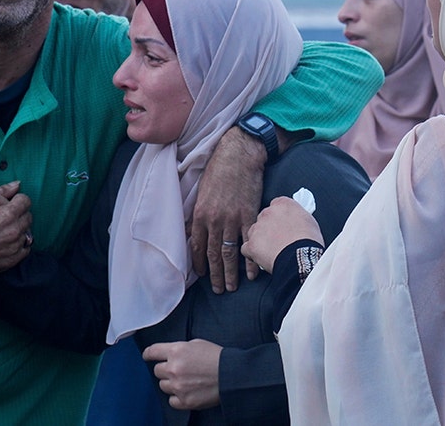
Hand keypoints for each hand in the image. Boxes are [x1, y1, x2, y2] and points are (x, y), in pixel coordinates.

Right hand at [0, 192, 32, 290]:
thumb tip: (18, 184)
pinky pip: (25, 250)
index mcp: (7, 215)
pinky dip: (18, 246)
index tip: (12, 203)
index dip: (17, 201)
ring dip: (19, 231)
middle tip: (9, 217)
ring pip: (27, 233)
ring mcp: (14, 247)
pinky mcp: (12, 260)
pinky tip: (7, 243)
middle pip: (27, 217)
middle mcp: (13, 231)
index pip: (24, 201)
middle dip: (19, 215)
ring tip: (8, 231)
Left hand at [142, 339, 221, 410]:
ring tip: (186, 381)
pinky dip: (177, 397)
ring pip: (163, 386)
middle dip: (166, 369)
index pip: (152, 352)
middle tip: (179, 370)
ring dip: (171, 383)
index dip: (148, 354)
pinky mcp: (184, 401)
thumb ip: (180, 349)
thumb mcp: (197, 343)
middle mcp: (173, 368)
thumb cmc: (217, 357)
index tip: (148, 356)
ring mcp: (178, 386)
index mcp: (176, 351)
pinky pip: (171, 401)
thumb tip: (171, 354)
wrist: (231, 374)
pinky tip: (187, 392)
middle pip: (157, 371)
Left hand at [190, 127, 264, 292]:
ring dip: (231, 273)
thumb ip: (197, 215)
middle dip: (215, 275)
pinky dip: (250, 261)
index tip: (202, 275)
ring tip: (232, 287)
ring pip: (231, 253)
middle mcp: (215, 220)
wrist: (239, 155)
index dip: (199, 264)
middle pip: (214, 255)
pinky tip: (252, 273)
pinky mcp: (250, 216)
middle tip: (218, 290)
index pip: (197, 247)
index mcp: (200, 215)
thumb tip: (192, 233)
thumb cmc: (218, 170)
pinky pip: (249, 243)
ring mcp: (233, 220)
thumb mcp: (201, 192)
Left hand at [242, 196, 322, 273]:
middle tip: (277, 238)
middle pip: (263, 218)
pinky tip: (260, 258)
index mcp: (282, 204)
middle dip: (268, 227)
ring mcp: (257, 228)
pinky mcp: (252, 244)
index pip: (275, 205)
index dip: (279, 216)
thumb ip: (297, 216)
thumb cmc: (308, 242)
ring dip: (259, 240)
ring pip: (253, 232)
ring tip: (270, 250)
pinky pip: (246, 248)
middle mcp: (267, 213)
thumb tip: (296, 220)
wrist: (301, 258)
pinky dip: (252, 254)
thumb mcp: (309, 221)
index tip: (282, 223)